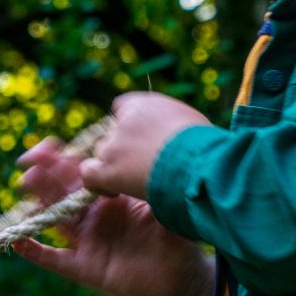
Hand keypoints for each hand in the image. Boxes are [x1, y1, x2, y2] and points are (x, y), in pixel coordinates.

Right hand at [16, 136, 213, 295]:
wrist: (184, 284)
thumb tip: (151, 161)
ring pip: (55, 219)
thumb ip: (154, 188)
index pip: (84, 175)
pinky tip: (18, 241)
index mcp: (113, 200)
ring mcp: (88, 243)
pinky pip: (55, 260)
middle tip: (31, 157)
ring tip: (25, 183)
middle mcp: (95, 219)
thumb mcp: (166, 210)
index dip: (67, 159)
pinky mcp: (86, 269)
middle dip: (46, 173)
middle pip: (63, 192)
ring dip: (38, 202)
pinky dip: (36, 252)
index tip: (53, 144)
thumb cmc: (177, 243)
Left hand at [80, 93, 211, 199]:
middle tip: (143, 166)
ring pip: (103, 154)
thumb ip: (171, 123)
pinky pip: (89, 173)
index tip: (142, 142)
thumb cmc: (206, 147)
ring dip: (115, 166)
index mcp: (144, 104)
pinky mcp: (108, 168)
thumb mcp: (191, 123)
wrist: (199, 163)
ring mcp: (114, 144)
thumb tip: (174, 135)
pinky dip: (98, 183)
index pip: (123, 108)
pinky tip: (114, 192)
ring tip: (136, 181)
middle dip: (123, 148)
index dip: (129, 127)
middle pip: (112, 133)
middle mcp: (124, 120)